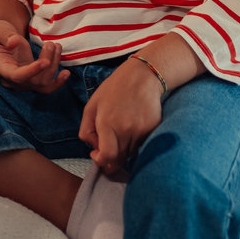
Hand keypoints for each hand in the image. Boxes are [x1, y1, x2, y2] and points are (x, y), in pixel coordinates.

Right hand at [0, 25, 69, 94]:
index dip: (32, 71)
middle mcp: (11, 79)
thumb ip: (5, 35)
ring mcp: (22, 81)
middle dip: (47, 62)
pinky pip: (45, 88)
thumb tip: (13, 42)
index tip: (46, 61)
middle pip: (33, 80)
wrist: (3, 37)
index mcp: (0, 68)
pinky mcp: (32, 80)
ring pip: (42, 83)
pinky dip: (57, 83)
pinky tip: (66, 73)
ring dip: (54, 66)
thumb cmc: (0, 32)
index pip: (17, 76)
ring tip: (57, 46)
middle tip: (51, 44)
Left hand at [79, 57, 163, 175]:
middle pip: (119, 159)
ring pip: (130, 154)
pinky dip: (135, 142)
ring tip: (121, 128)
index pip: (107, 156)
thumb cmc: (114, 89)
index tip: (97, 154)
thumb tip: (94, 150)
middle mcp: (125, 130)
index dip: (101, 161)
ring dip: (123, 149)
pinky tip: (132, 126)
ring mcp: (141, 131)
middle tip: (107, 144)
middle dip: (111, 157)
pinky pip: (141, 146)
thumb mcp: (91, 106)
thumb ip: (87, 130)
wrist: (142, 77)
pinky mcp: (153, 130)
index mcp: (107, 123)